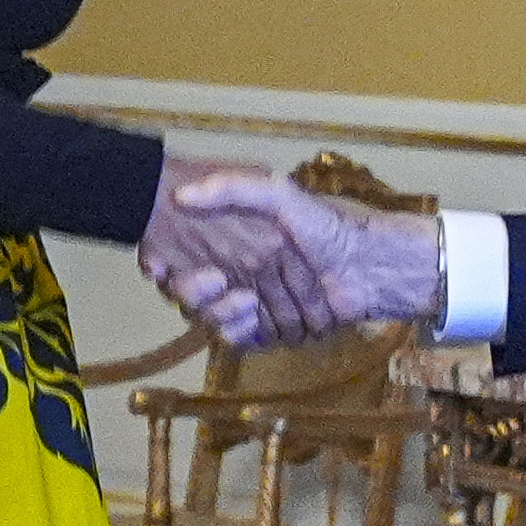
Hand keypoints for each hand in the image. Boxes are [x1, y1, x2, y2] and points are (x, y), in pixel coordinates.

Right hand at [149, 170, 448, 348]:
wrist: (365, 265)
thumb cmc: (323, 224)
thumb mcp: (274, 191)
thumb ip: (231, 187)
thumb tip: (183, 195)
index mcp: (241, 244)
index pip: (188, 261)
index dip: (172, 265)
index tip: (159, 262)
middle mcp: (245, 275)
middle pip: (195, 294)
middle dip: (189, 290)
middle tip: (196, 279)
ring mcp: (257, 305)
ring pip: (213, 317)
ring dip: (215, 309)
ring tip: (234, 293)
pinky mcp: (272, 330)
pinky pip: (239, 338)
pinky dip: (238, 329)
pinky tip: (247, 310)